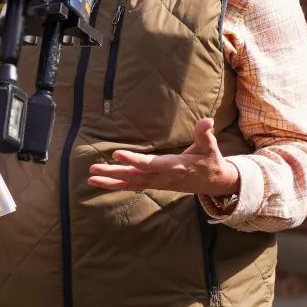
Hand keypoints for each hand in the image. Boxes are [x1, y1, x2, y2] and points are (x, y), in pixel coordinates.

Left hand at [88, 119, 239, 196]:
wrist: (214, 184)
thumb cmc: (210, 162)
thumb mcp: (210, 147)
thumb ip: (205, 134)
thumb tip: (207, 121)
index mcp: (174, 167)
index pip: (150, 164)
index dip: (133, 160)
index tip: (116, 155)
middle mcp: (162, 177)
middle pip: (134, 176)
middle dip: (113, 174)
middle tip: (93, 169)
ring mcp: (158, 183)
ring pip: (131, 183)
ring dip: (111, 181)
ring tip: (91, 178)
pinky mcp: (155, 184)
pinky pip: (134, 186)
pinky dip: (118, 185)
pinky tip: (103, 183)